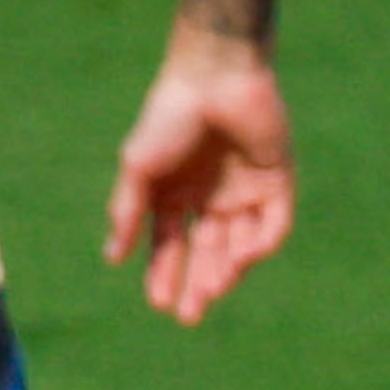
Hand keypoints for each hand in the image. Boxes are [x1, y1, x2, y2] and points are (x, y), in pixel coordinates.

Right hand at [104, 31, 296, 324]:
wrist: (215, 74)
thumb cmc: (170, 116)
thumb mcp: (139, 168)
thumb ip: (127, 211)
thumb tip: (112, 258)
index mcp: (175, 195)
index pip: (170, 246)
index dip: (164, 275)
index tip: (160, 304)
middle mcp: (210, 198)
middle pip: (206, 254)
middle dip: (198, 285)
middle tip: (190, 314)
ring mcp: (245, 191)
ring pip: (239, 246)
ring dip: (226, 271)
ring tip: (213, 288)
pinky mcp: (277, 181)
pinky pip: (273, 224)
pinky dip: (259, 245)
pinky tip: (241, 257)